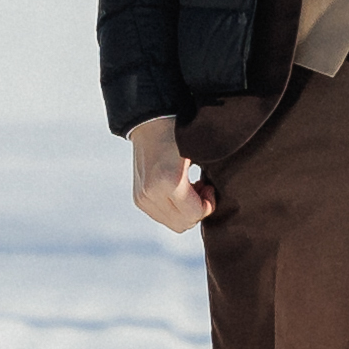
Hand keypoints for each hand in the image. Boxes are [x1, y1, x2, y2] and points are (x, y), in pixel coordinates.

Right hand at [127, 117, 211, 231]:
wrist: (150, 124)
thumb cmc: (179, 136)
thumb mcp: (199, 155)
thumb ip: (206, 183)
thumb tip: (209, 206)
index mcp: (169, 181)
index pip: (195, 214)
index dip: (208, 205)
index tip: (209, 187)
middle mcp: (151, 193)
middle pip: (184, 223)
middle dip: (197, 210)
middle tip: (201, 188)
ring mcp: (143, 198)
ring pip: (174, 223)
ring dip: (185, 211)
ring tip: (190, 189)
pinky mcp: (139, 200)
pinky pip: (163, 217)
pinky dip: (174, 209)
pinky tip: (178, 191)